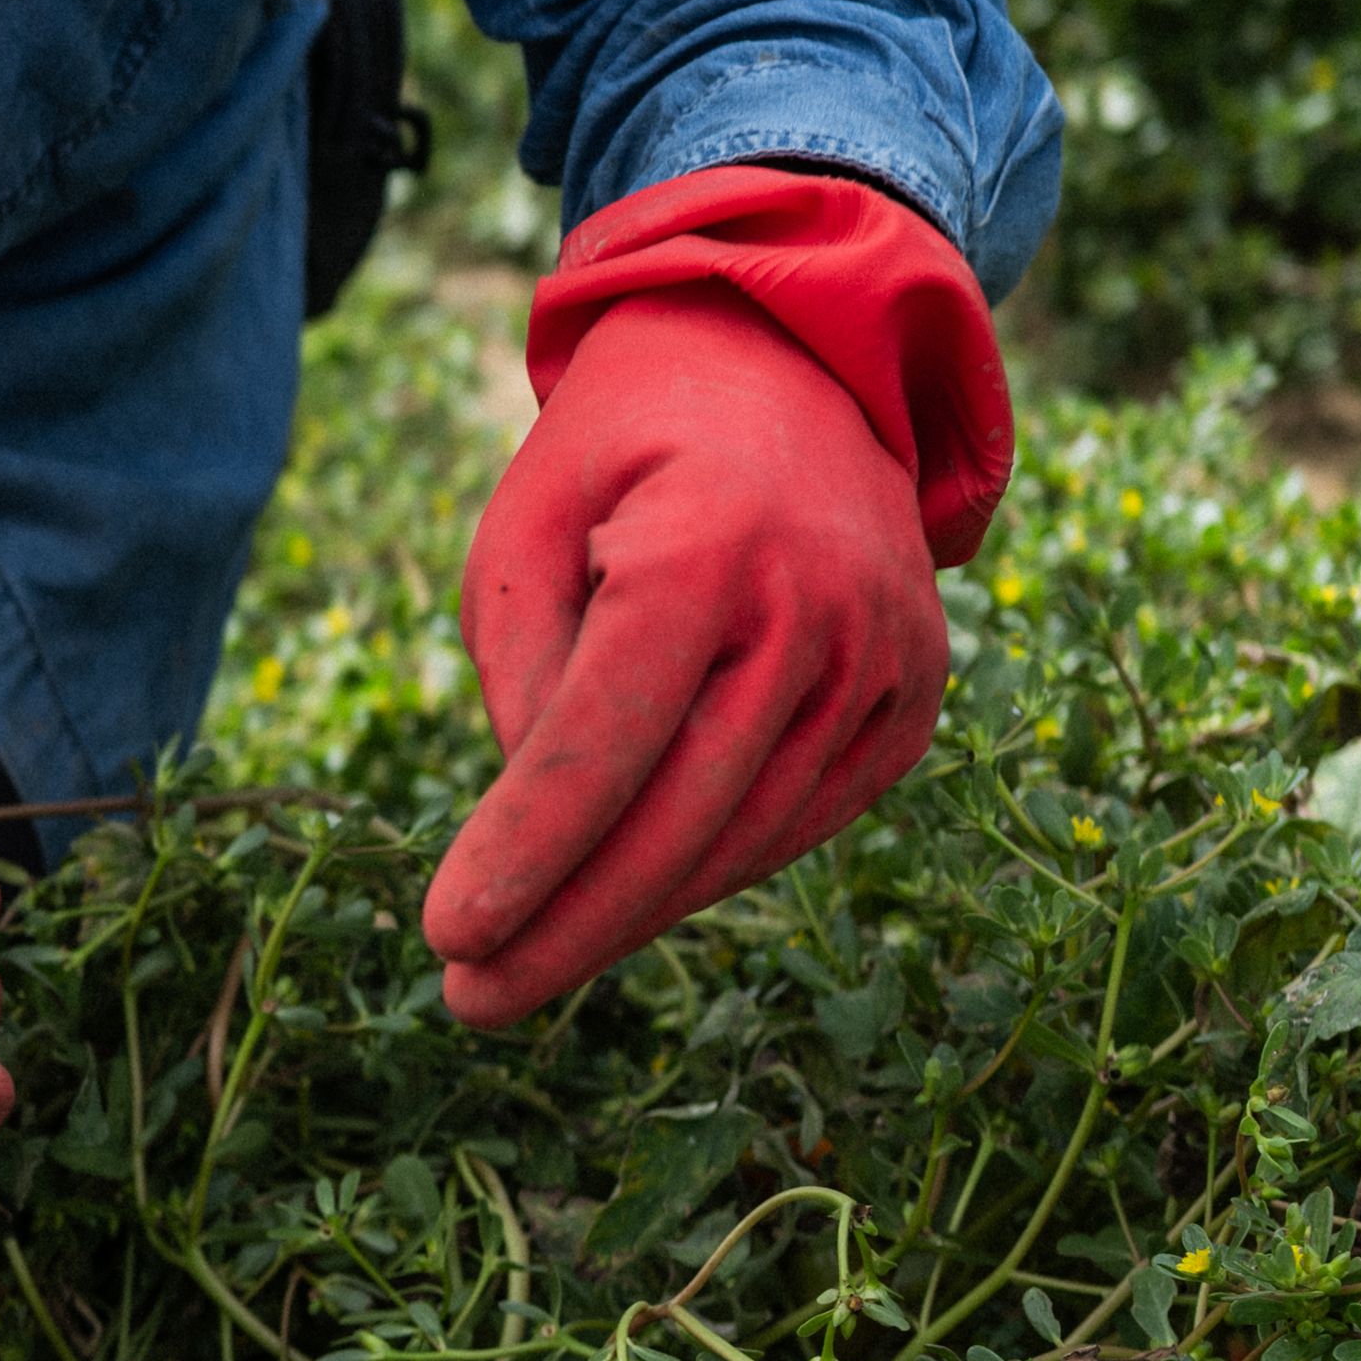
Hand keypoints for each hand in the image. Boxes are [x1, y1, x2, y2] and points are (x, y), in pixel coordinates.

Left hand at [422, 165, 1011, 1027]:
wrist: (801, 360)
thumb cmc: (627, 444)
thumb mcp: (527, 522)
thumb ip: (522, 673)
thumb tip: (537, 836)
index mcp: (709, 550)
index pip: (604, 746)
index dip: (525, 856)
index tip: (448, 938)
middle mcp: (818, 612)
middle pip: (678, 819)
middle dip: (569, 927)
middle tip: (474, 1000)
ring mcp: (885, 662)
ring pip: (744, 839)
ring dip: (636, 916)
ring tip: (532, 963)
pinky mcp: (913, 700)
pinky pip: (799, 819)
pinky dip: (712, 868)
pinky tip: (631, 898)